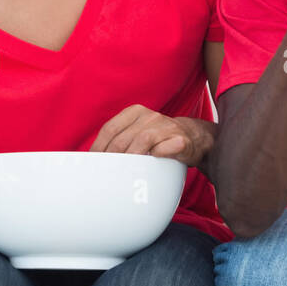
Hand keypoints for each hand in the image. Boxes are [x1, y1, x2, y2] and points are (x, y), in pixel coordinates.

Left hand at [90, 105, 211, 167]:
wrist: (192, 137)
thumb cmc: (158, 138)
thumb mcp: (137, 132)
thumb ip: (119, 139)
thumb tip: (95, 158)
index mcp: (135, 112)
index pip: (110, 128)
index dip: (99, 147)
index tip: (93, 162)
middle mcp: (150, 116)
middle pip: (123, 138)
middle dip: (111, 158)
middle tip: (106, 173)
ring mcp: (166, 127)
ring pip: (142, 141)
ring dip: (130, 158)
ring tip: (123, 172)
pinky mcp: (180, 139)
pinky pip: (165, 148)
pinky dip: (156, 156)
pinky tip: (150, 166)